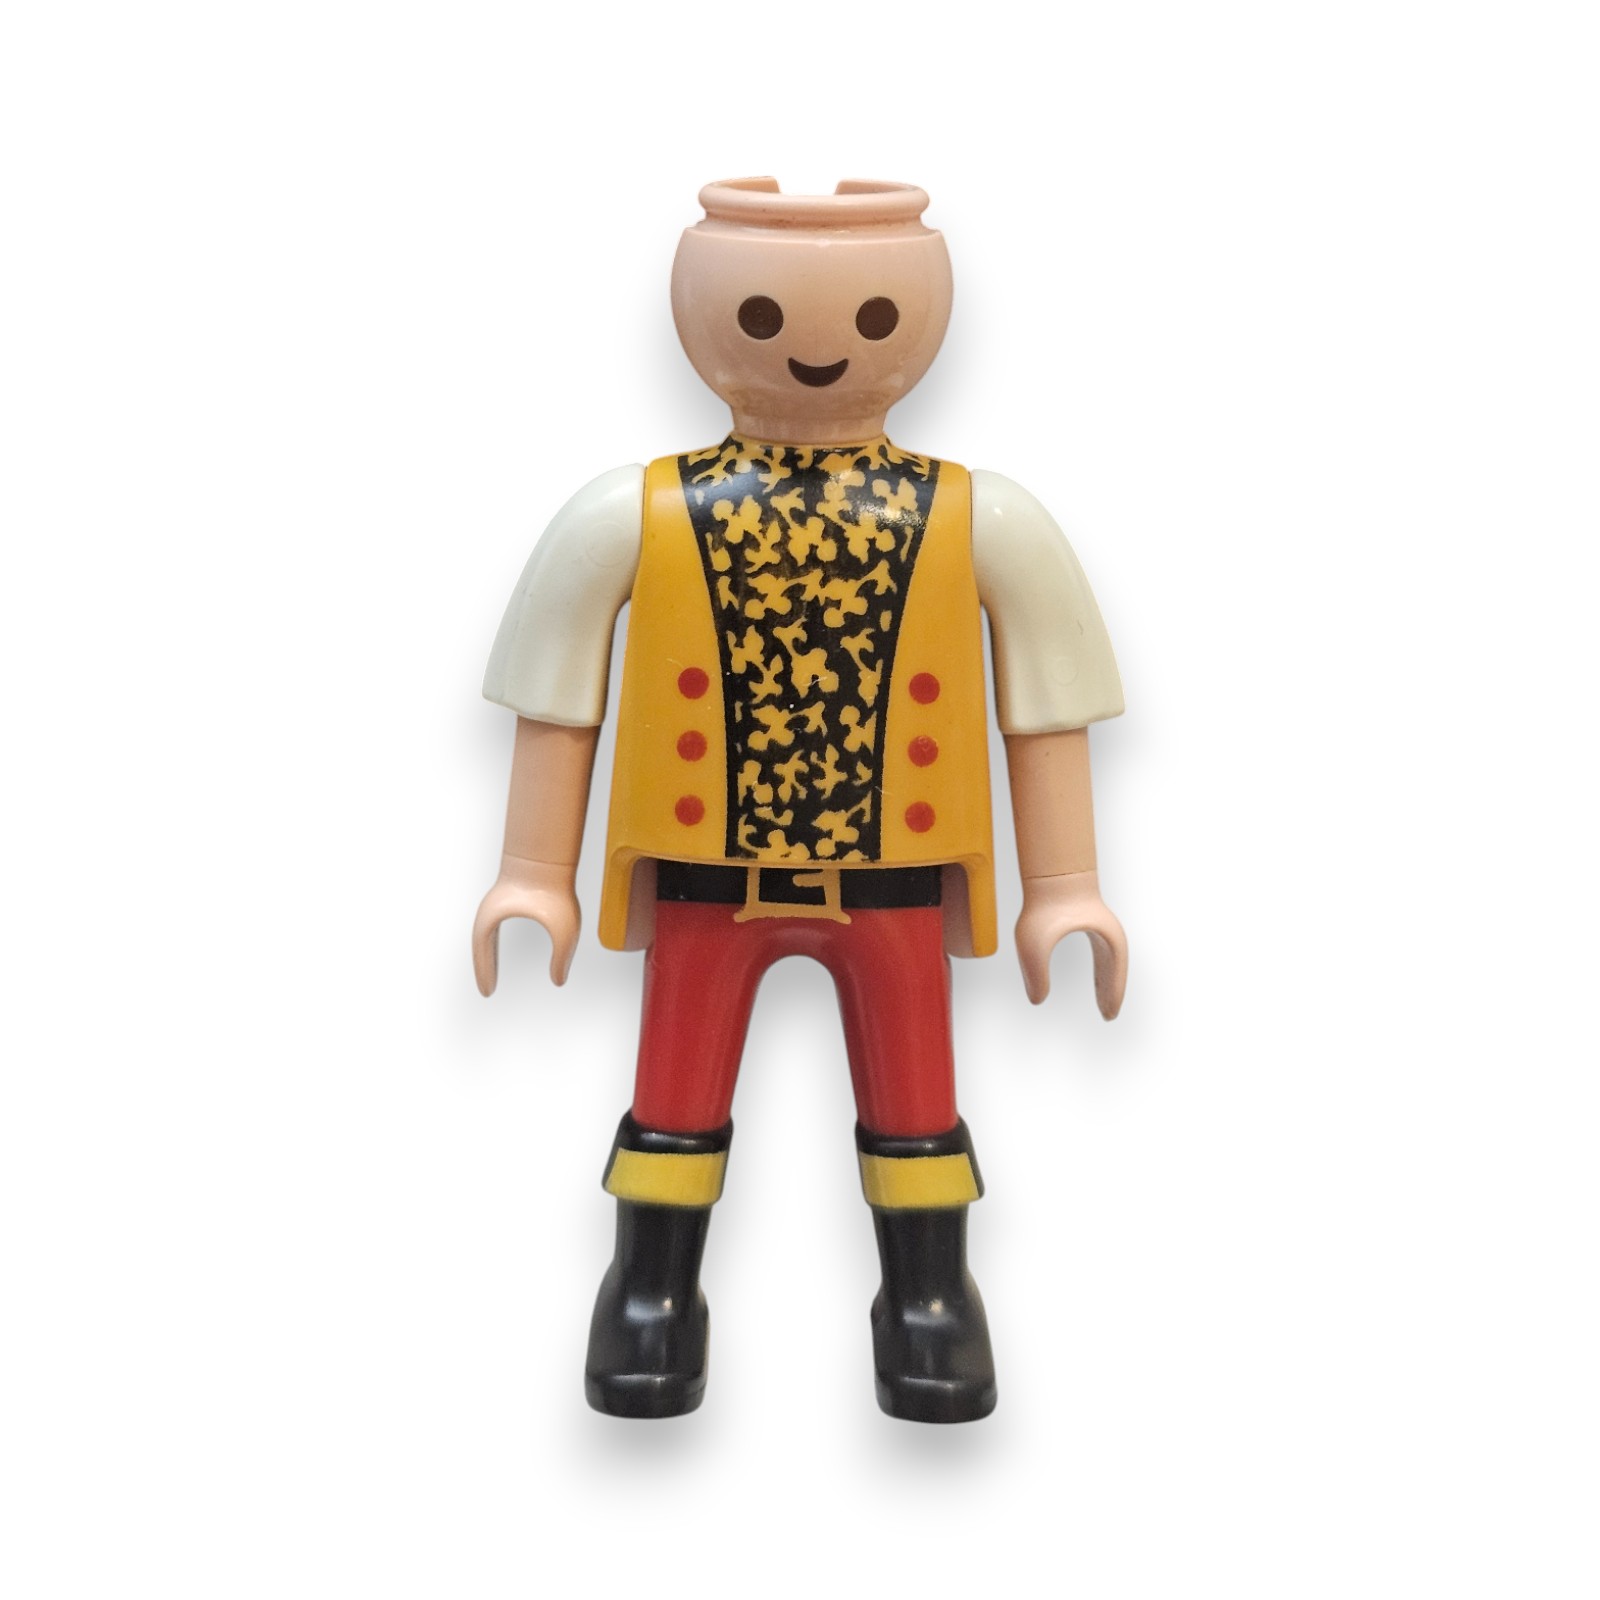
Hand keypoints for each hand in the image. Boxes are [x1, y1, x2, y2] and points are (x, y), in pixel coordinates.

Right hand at [472, 854, 580, 994]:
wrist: (550, 852)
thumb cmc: (555, 888)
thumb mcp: (564, 929)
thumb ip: (562, 957)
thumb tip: (558, 981)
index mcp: (493, 919)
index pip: (483, 952)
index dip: (485, 973)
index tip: (488, 993)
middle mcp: (490, 911)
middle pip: (480, 945)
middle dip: (484, 967)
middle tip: (487, 988)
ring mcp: (497, 901)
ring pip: (486, 934)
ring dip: (489, 954)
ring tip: (492, 971)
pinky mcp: (507, 895)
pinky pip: (496, 924)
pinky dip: (496, 939)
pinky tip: (502, 945)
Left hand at [1014, 870, 1127, 1017]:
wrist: (1051, 872)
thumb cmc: (1044, 904)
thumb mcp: (1033, 944)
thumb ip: (1035, 974)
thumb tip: (1036, 1000)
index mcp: (1105, 940)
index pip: (1113, 975)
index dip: (1111, 996)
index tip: (1108, 1016)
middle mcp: (1108, 934)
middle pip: (1115, 971)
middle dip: (1111, 994)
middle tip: (1108, 1016)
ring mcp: (1101, 927)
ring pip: (1110, 963)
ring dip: (1107, 983)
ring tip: (1103, 1004)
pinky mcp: (1091, 922)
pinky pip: (1102, 954)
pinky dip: (1102, 971)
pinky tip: (1098, 980)